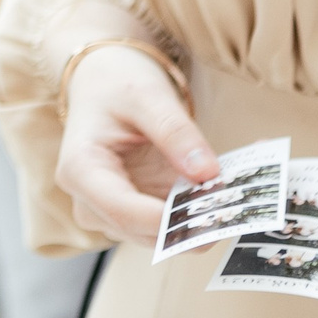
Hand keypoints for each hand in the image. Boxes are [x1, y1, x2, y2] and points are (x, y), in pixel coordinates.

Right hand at [52, 45, 220, 243]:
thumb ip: (176, 133)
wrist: (102, 82)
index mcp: (81, 170)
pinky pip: (166, 224)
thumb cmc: (116, 84)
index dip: (169, 220)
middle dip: (191, 221)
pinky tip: (219, 192)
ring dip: (197, 220)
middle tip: (237, 202)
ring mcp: (109, 212)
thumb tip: (207, 174)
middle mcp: (89, 202)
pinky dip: (194, 212)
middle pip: (144, 231)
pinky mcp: (131, 213)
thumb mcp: (147, 96)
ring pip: (160, 235)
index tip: (213, 211)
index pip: (124, 212)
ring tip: (234, 194)